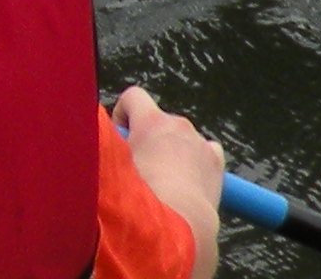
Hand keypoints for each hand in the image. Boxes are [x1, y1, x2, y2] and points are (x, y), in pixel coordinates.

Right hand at [114, 87, 225, 227]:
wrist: (180, 223)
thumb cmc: (140, 194)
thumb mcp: (113, 162)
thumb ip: (109, 143)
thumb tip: (103, 139)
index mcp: (152, 120)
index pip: (133, 96)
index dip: (123, 114)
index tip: (121, 138)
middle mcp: (178, 124)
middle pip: (159, 119)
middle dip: (149, 137)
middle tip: (140, 164)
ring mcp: (200, 142)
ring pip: (181, 136)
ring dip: (172, 149)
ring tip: (164, 179)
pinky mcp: (216, 161)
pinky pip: (206, 149)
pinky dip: (198, 158)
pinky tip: (189, 178)